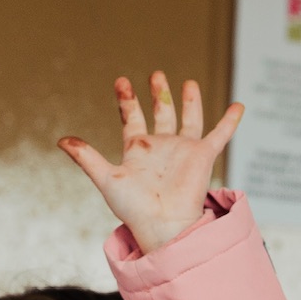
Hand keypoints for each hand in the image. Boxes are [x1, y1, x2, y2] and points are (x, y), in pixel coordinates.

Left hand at [59, 72, 240, 255]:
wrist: (163, 224)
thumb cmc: (134, 208)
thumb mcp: (106, 178)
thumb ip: (86, 157)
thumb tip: (61, 139)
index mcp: (138, 150)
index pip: (132, 118)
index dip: (127, 100)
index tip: (121, 81)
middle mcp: (161, 148)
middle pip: (161, 114)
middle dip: (158, 94)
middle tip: (156, 75)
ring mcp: (183, 150)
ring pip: (189, 119)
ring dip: (188, 101)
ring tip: (187, 82)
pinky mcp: (203, 156)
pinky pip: (220, 134)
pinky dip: (230, 121)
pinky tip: (238, 106)